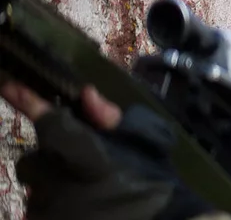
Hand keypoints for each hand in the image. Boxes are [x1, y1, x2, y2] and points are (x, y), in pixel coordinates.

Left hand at [0, 83, 205, 218]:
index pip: (52, 125)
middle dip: (49, 156)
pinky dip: (50, 202)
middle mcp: (63, 185)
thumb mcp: (146, 141)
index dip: (29, 103)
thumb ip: (113, 118)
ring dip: (50, 180)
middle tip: (75, 162)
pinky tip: (74, 202)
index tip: (10, 85)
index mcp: (89, 158)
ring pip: (34, 185)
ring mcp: (50, 210)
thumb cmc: (153, 180)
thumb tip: (86, 94)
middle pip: (35, 159)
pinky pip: (35, 208)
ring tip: (79, 188)